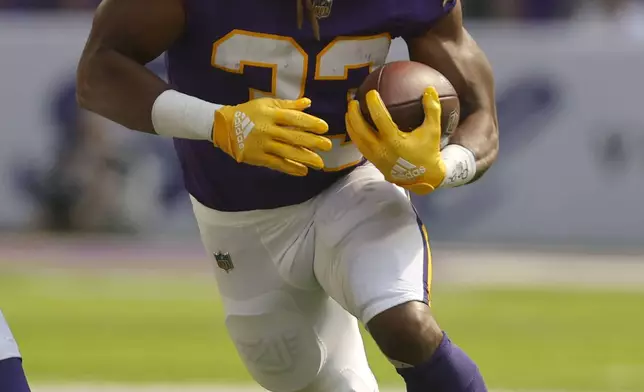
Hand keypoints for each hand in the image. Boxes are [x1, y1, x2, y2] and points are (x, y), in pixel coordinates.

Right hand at [213, 97, 331, 175]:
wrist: (223, 126)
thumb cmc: (248, 112)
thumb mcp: (266, 103)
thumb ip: (288, 105)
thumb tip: (308, 103)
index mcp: (271, 114)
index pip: (294, 119)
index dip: (311, 123)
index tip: (324, 128)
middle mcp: (268, 129)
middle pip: (293, 137)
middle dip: (313, 142)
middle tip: (328, 146)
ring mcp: (262, 145)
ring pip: (287, 153)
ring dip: (305, 158)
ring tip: (320, 163)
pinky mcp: (258, 157)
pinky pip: (277, 164)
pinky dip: (291, 168)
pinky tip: (303, 171)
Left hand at [345, 87, 444, 194]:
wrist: (423, 179)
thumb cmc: (428, 152)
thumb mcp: (433, 131)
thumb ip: (432, 110)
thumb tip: (429, 89)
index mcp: (394, 141)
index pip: (380, 119)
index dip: (373, 104)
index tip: (371, 93)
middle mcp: (381, 149)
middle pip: (361, 129)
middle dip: (354, 114)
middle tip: (352, 101)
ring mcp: (375, 157)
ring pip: (356, 139)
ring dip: (350, 124)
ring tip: (349, 111)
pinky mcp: (373, 161)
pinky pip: (359, 145)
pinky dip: (355, 134)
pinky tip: (354, 125)